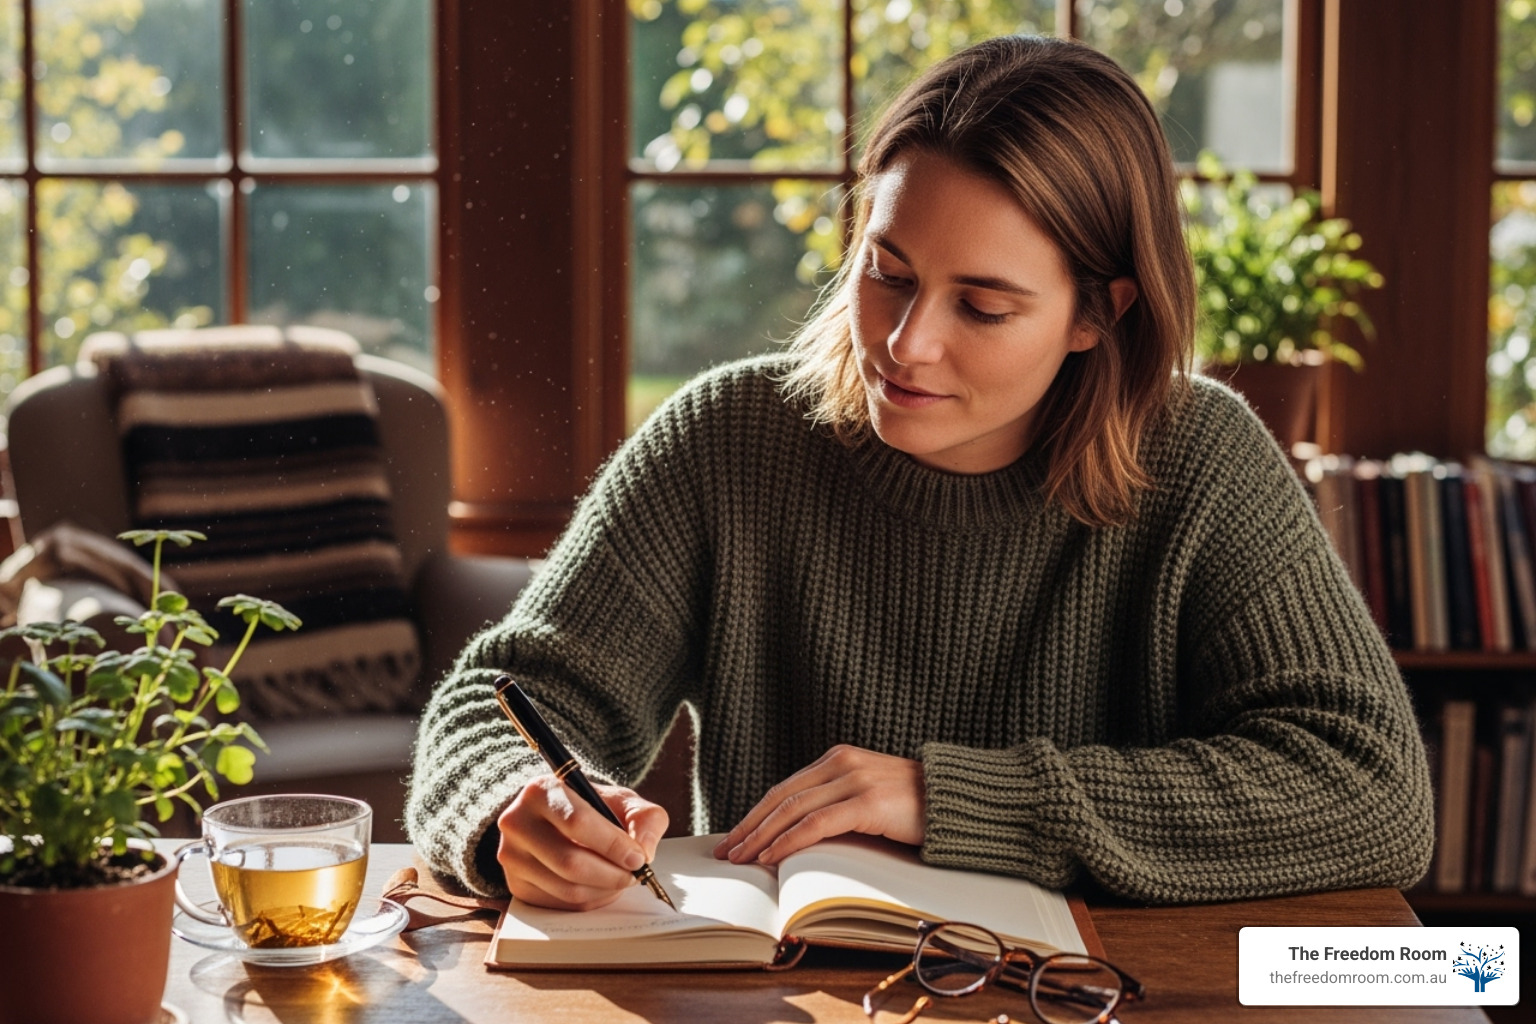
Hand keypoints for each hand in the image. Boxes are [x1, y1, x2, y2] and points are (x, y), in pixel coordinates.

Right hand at [497, 774, 669, 910]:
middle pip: (570, 862)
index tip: (638, 857)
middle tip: (634, 874)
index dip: (613, 844)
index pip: (577, 822)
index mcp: (540, 791)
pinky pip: (560, 903)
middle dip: (612, 874)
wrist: (557, 819)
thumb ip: (645, 818)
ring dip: (604, 890)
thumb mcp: (623, 801)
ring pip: (566, 888)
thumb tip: (645, 851)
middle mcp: (517, 822)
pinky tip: (600, 886)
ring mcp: (511, 856)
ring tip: (620, 878)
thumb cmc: (592, 808)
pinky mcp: (516, 885)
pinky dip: (590, 900)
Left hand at [712, 744, 923, 865]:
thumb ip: (839, 806)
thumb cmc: (917, 807)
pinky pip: (816, 824)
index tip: (736, 836)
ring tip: (742, 858)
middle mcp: (842, 763)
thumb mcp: (871, 799)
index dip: (756, 813)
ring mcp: (854, 780)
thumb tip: (799, 837)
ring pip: (792, 810)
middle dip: (750, 826)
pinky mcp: (867, 801)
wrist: (960, 801)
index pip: (786, 788)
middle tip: (727, 851)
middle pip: (781, 797)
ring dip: (761, 837)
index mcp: (839, 759)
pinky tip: (771, 856)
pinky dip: (788, 841)